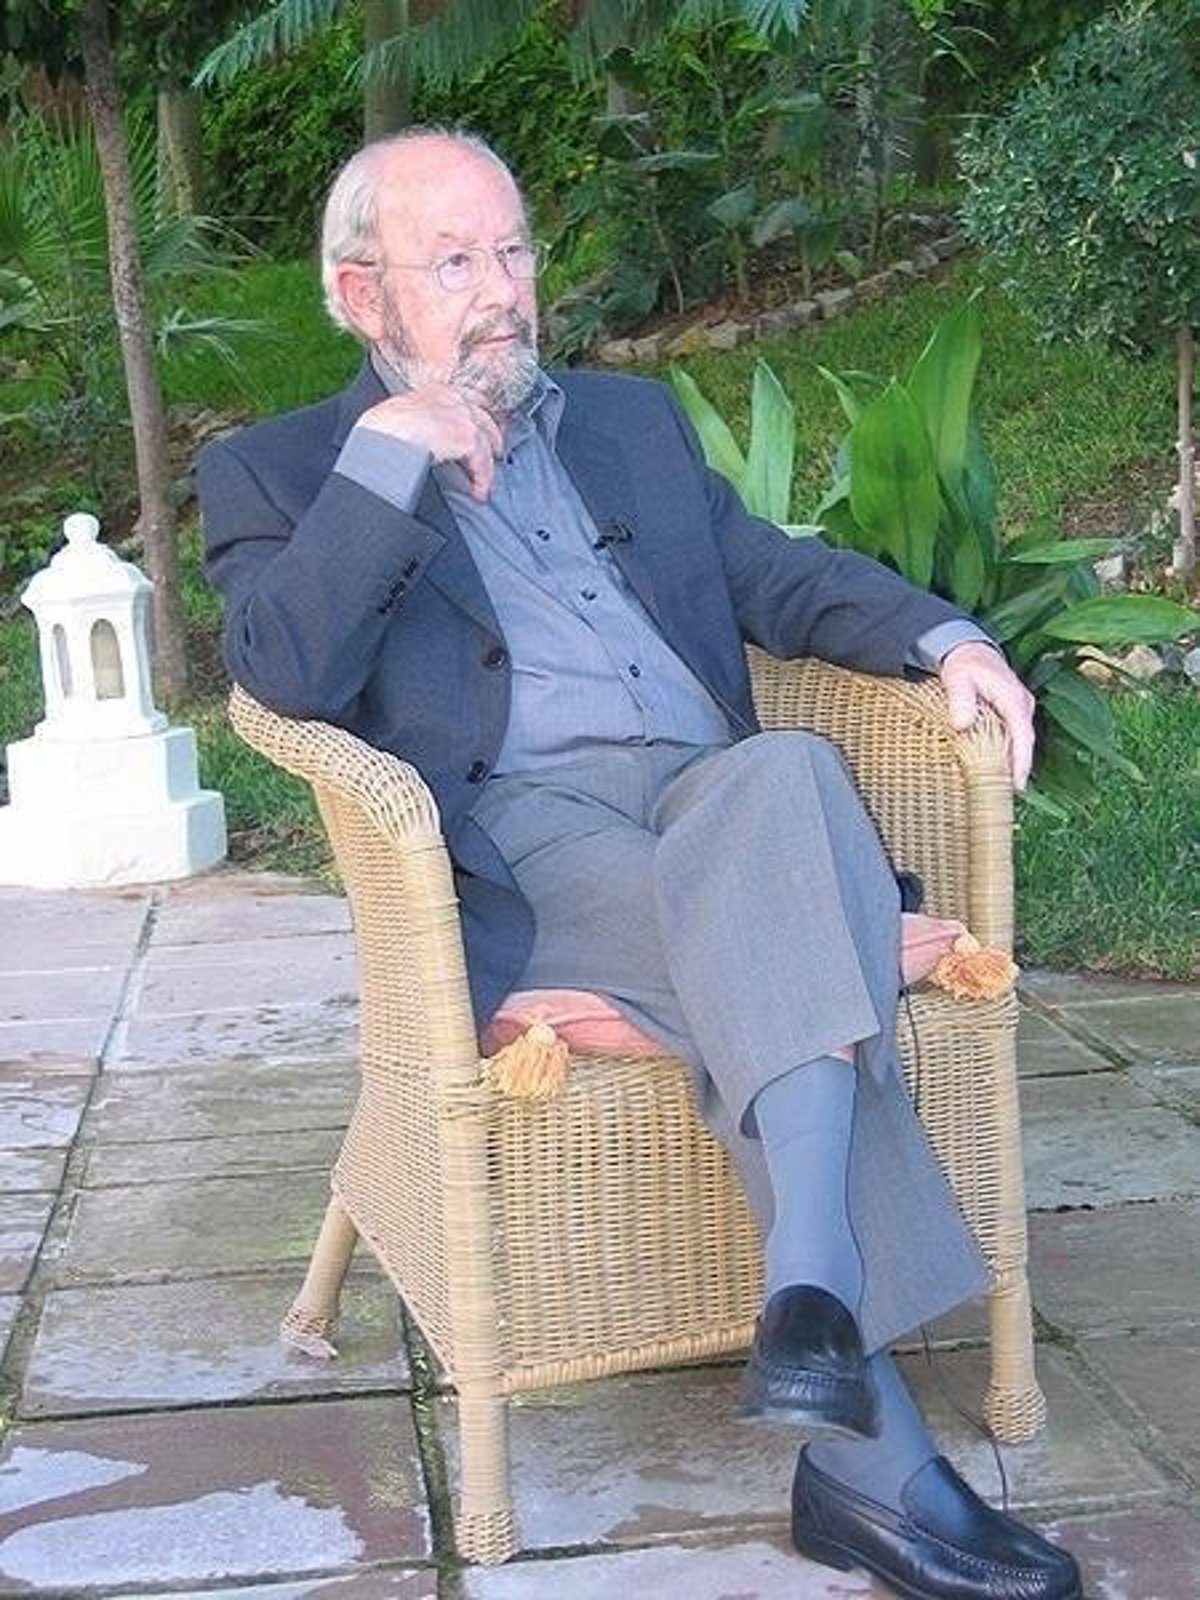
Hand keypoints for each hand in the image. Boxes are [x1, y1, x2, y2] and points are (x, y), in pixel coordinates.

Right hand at [358, 382, 502, 500]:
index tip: (482, 433)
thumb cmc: (380, 429)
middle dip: (492, 438)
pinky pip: (483, 462)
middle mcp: (453, 399)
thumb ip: (418, 420)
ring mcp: (463, 417)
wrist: (383, 433)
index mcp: (436, 391)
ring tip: (484, 484)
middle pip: (484, 419)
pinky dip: (483, 479)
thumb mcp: (400, 415)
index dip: (477, 420)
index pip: (466, 402)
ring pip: (486, 443)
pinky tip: (479, 492)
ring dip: (486, 468)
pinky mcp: (467, 438)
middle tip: (496, 455)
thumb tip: (422, 441)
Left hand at [938, 641, 1035, 790]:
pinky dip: (1009, 754)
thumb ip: (960, 700)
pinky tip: (1000, 772)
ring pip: (1021, 742)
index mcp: (1013, 698)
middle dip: (1019, 770)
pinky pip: (1015, 738)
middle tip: (1007, 796)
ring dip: (1014, 764)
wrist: (967, 649)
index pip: (1022, 735)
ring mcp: (1020, 710)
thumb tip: (963, 724)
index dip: (1021, 761)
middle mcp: (1022, 705)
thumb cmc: (962, 664)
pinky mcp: (1013, 714)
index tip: (1017, 784)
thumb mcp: (957, 678)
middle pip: (1025, 743)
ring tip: (1004, 791)